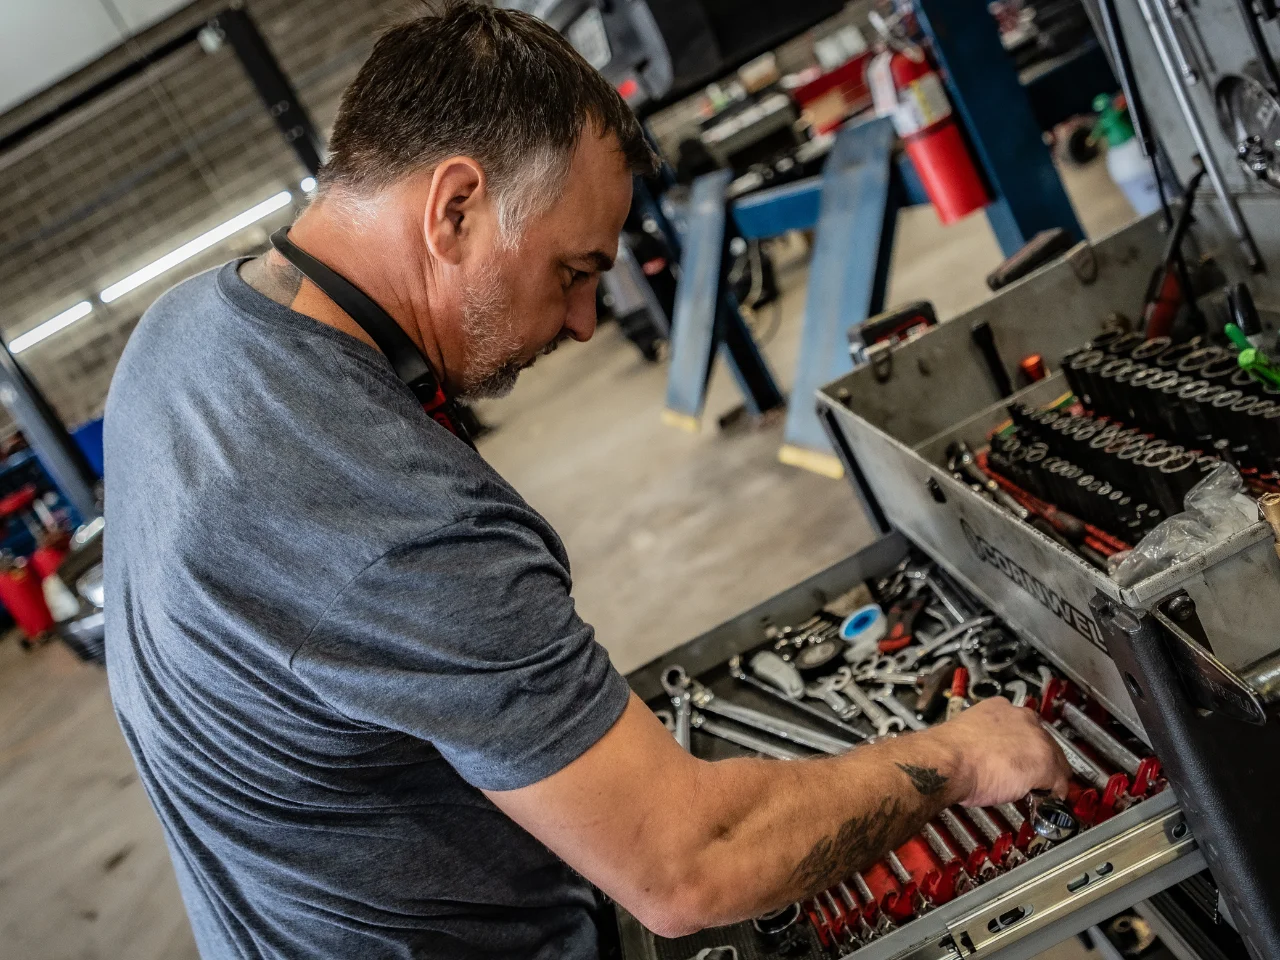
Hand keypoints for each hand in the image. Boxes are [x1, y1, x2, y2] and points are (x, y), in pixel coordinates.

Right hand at [932, 698, 1070, 806]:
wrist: (949, 762)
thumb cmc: (949, 753)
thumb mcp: (966, 735)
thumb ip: (982, 739)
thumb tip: (983, 754)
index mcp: (1000, 708)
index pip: (1024, 725)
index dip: (1023, 745)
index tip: (1020, 755)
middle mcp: (1022, 718)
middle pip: (1045, 741)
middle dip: (1038, 760)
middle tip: (1028, 776)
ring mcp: (1036, 739)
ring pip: (1056, 760)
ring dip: (1048, 776)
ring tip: (1036, 790)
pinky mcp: (1044, 762)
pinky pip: (1058, 783)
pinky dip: (1053, 794)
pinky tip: (1043, 801)